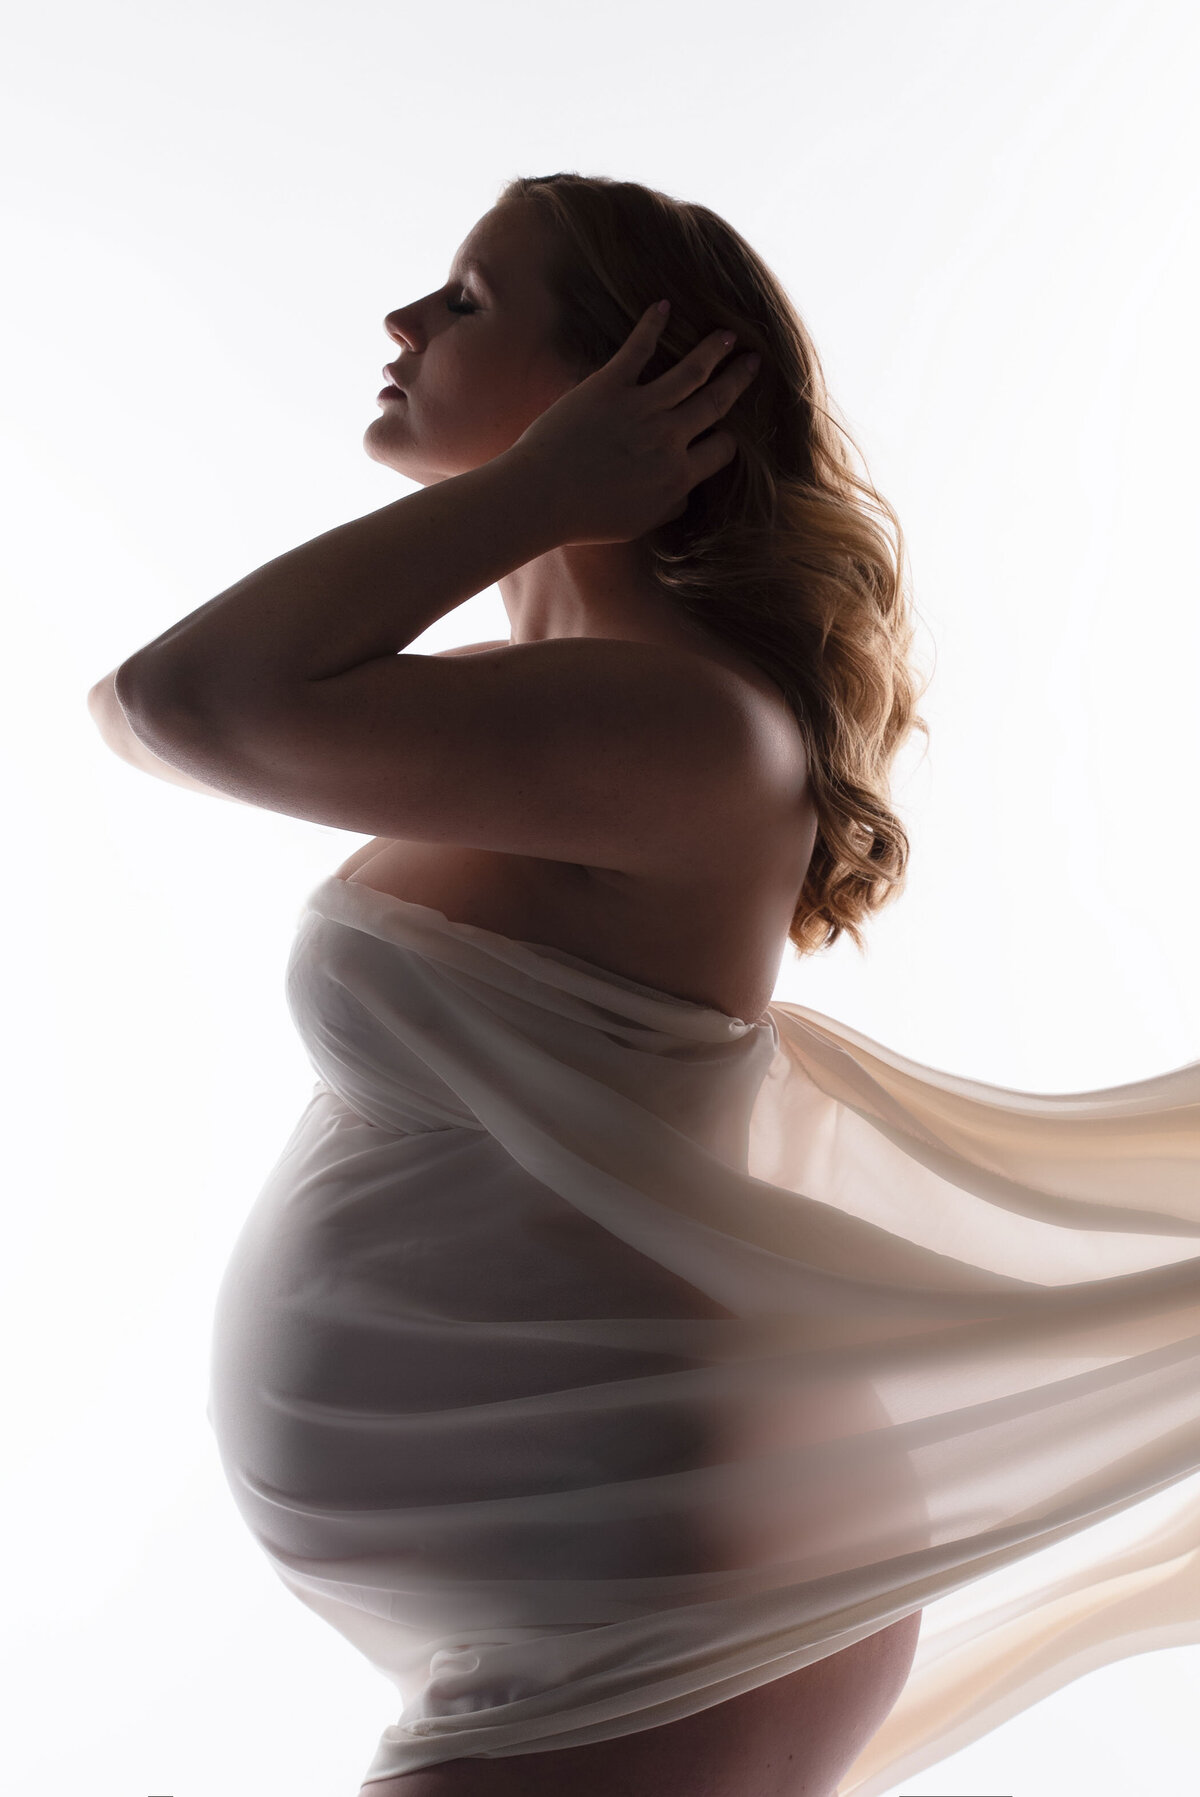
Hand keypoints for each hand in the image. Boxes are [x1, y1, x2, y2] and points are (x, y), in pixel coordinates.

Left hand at [510, 302, 761, 546]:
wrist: (541, 498)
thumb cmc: (586, 518)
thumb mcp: (638, 524)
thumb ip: (668, 507)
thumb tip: (685, 497)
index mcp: (679, 476)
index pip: (722, 451)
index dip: (729, 441)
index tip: (730, 430)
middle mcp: (669, 439)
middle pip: (716, 403)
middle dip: (738, 380)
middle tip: (754, 361)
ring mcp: (642, 409)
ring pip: (691, 371)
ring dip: (713, 349)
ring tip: (728, 334)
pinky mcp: (610, 387)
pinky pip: (638, 348)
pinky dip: (652, 324)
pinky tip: (664, 306)